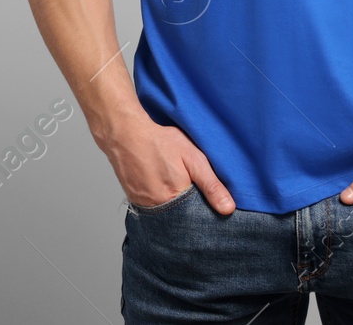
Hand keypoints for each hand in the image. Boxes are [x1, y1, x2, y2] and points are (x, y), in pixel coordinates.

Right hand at [97, 111, 234, 214]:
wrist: (124, 133)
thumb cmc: (159, 142)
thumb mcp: (192, 158)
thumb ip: (211, 185)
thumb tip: (228, 209)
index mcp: (175, 200)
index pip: (197, 220)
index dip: (204, 213)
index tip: (208, 205)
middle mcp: (157, 209)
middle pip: (180, 220)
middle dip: (189, 211)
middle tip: (188, 188)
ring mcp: (143, 205)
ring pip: (166, 215)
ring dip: (174, 207)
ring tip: (175, 187)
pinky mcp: (134, 200)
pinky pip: (152, 209)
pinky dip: (159, 202)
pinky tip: (161, 185)